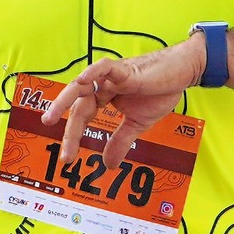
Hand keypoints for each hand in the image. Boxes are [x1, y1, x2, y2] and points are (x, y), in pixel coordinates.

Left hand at [48, 35, 213, 173]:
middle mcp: (102, 86)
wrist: (182, 73)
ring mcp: (111, 76)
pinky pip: (104, 68)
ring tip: (51, 117)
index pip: (82, 118)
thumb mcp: (137, 124)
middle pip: (78, 106)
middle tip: (60, 150)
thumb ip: (120, 142)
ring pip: (81, 86)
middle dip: (67, 128)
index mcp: (104, 97)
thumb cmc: (160, 91)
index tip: (68, 159)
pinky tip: (82, 81)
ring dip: (64, 100)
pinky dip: (92, 73)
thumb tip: (108, 165)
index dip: (74, 137)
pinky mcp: (124, 69)